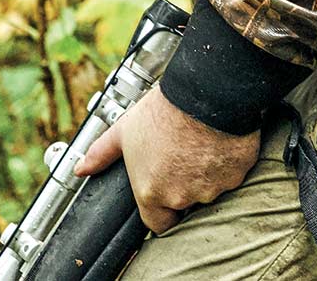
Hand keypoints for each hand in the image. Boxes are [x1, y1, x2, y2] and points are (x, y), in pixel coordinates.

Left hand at [75, 84, 260, 233]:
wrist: (204, 91)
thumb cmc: (163, 110)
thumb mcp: (124, 130)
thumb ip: (102, 154)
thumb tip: (80, 168)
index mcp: (152, 192)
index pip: (157, 224)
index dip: (161, 211)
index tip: (165, 193)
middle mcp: (182, 196)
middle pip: (185, 204)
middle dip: (186, 186)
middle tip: (184, 157)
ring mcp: (212, 187)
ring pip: (211, 189)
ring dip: (208, 174)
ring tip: (201, 144)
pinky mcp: (237, 174)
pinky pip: (233, 174)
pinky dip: (228, 162)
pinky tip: (220, 141)